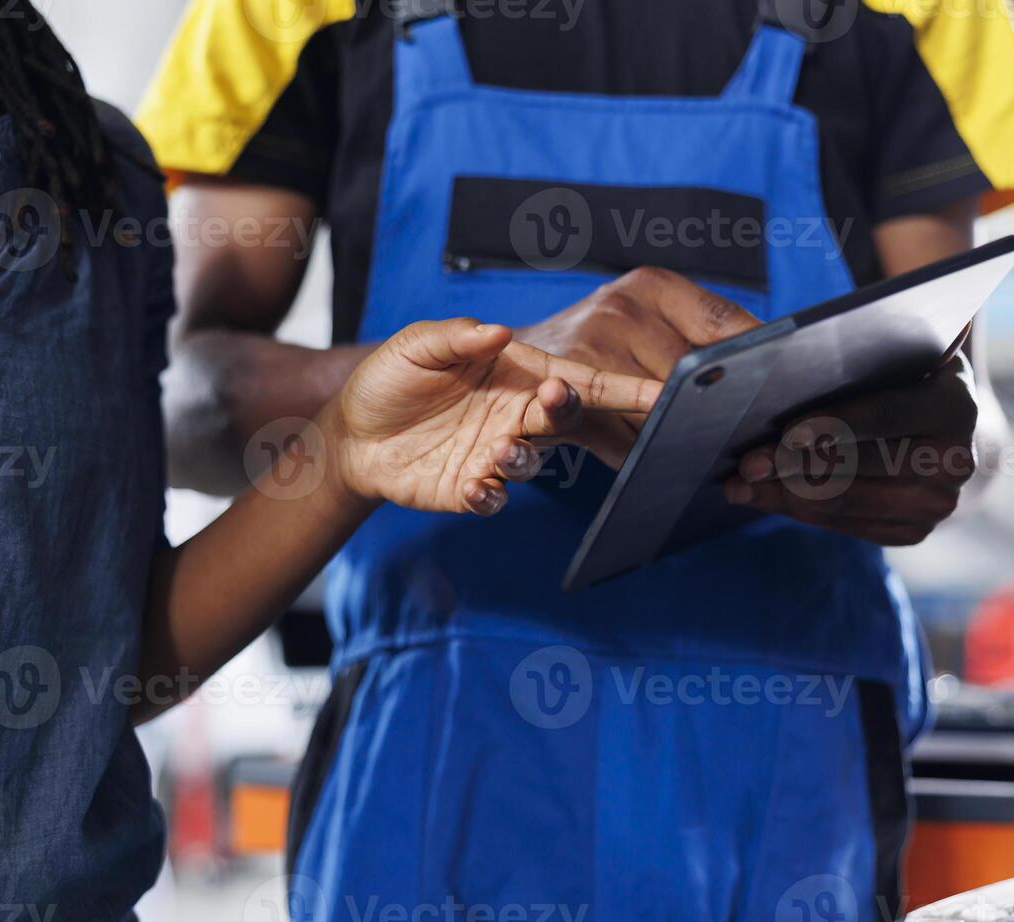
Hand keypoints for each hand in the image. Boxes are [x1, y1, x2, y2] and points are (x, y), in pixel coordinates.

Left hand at [330, 317, 661, 514]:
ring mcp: (496, 455)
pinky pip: (494, 498)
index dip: (624, 387)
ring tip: (499, 449)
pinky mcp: (472, 488)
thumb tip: (500, 332)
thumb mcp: (416, 345)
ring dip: (524, 457)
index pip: (579, 380)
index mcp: (516, 375)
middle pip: (563, 419)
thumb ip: (458, 336)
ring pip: (532, 462)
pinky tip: (475, 487)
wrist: (350, 432)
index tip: (663, 390)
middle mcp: (516, 416)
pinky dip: (490, 496)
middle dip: (568, 411)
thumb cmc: (391, 379)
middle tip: (555, 399)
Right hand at [522, 267, 761, 466]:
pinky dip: (640, 455)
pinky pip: (625, 445)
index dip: (758, 357)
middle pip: (695, 381)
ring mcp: (587, 353)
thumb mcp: (643, 315)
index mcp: (649, 286)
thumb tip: (769, 368)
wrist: (503, 362)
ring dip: (678, 438)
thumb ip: (698, 333)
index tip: (791, 384)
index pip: (724, 323)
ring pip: (661, 418)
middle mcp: (618, 311)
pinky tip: (646, 453)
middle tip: (739, 431)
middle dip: (715, 410)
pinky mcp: (563, 400)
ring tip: (689, 442)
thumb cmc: (595, 342)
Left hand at [724, 352, 979, 545]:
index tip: (783, 432)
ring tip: (740, 483)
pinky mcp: (913, 532)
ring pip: (841, 501)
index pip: (882, 416)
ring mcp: (936, 505)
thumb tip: (805, 352)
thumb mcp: (904, 355)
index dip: (830, 425)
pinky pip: (841, 525)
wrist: (948, 433)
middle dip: (793, 464)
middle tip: (745, 463)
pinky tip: (762, 496)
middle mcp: (955, 462)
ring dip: (783, 493)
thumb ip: (873, 348)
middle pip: (856, 466)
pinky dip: (796, 509)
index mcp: (955, 406)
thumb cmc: (909, 379)